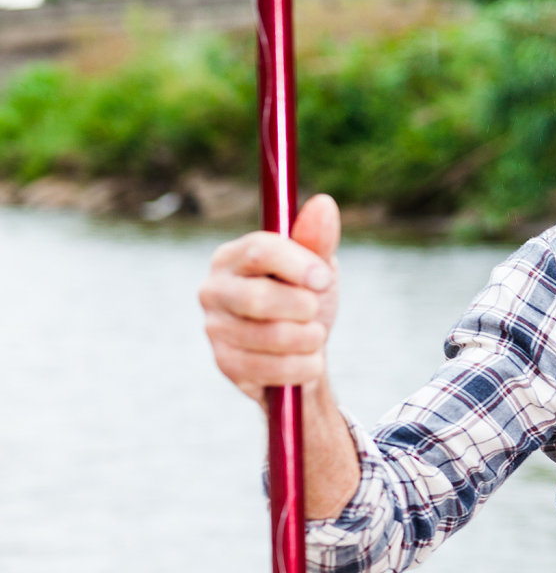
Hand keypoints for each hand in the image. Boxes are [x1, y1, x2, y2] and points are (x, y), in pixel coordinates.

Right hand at [199, 194, 341, 404]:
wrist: (303, 353)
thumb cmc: (305, 300)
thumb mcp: (317, 270)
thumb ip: (317, 240)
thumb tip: (324, 203)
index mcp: (233, 256)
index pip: (259, 250)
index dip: (298, 265)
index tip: (324, 279)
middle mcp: (214, 288)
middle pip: (260, 298)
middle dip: (304, 309)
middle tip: (315, 311)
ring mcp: (215, 327)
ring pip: (271, 337)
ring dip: (309, 339)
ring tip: (313, 336)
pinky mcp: (225, 363)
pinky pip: (272, 369)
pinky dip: (302, 366)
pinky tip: (304, 359)